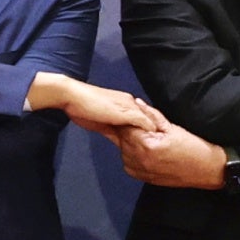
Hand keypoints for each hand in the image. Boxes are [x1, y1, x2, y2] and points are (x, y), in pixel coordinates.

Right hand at [30, 73, 161, 135]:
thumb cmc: (79, 106)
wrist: (72, 96)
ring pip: (150, 120)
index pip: (141, 115)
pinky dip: (151, 131)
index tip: (154, 137)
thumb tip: (115, 135)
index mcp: (124, 102)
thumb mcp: (97, 119)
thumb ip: (109, 126)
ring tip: (165, 143)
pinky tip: (155, 141)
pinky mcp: (127, 113)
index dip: (148, 126)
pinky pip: (145, 123)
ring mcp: (129, 107)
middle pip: (149, 117)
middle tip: (166, 142)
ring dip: (157, 131)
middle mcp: (130, 102)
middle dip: (156, 129)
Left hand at [120, 122, 231, 189]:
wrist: (206, 170)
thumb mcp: (172, 127)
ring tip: (151, 139)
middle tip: (148, 128)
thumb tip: (137, 103)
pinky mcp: (138, 176)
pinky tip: (148, 150)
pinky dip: (133, 152)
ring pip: (122, 148)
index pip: (124, 125)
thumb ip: (151, 115)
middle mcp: (137, 159)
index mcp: (145, 145)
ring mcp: (136, 169)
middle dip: (129, 129)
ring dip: (130, 141)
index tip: (136, 115)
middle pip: (120, 137)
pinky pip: (127, 159)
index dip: (129, 118)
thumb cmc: (193, 149)